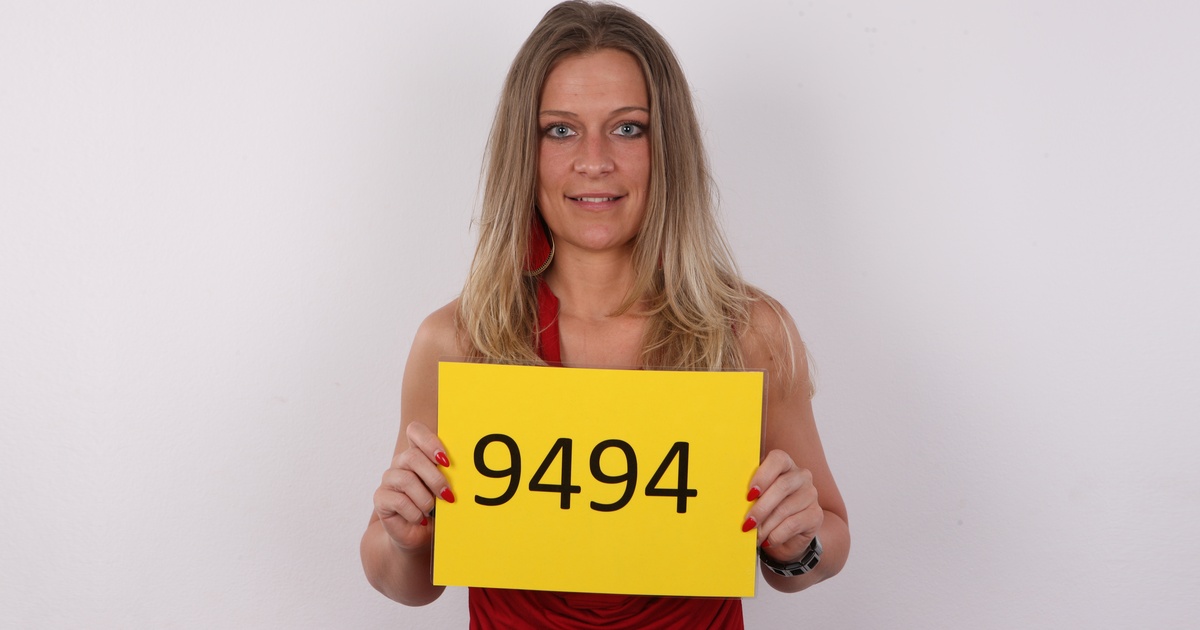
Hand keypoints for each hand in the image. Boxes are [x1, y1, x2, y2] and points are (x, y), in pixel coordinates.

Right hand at [372, 422, 454, 550]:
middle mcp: (401, 463)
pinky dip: (415, 512)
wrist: (418, 535)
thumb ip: (449, 476)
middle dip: (434, 478)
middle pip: (413, 457)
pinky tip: (420, 518)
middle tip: (448, 495)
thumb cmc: (435, 509)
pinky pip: (399, 500)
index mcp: (418, 454)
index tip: (446, 461)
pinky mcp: (381, 498)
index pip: (415, 431)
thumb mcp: (445, 490)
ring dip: (425, 498)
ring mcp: (389, 479)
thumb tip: (464, 472)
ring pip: (406, 479)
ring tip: (432, 510)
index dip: (429, 441)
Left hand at [743, 449, 822, 563]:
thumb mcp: (756, 497)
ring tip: (754, 536)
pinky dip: (776, 535)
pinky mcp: (815, 515)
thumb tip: (732, 498)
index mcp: (784, 464)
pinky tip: (767, 540)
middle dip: (761, 507)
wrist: (785, 535)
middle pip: (782, 486)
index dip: (762, 476)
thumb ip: (749, 491)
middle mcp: (801, 476)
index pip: (777, 459)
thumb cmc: (766, 510)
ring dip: (766, 525)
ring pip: (785, 508)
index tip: (749, 494)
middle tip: (747, 523)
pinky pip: (793, 524)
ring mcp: (810, 495)